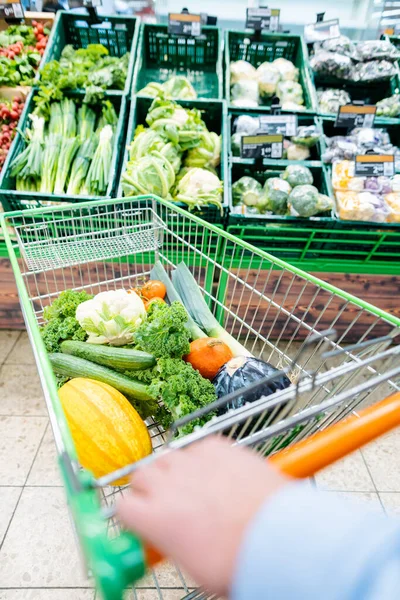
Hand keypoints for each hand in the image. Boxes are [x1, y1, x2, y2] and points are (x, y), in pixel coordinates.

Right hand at [117, 437, 288, 595]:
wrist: (278, 536)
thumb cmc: (240, 559)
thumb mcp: (194, 566)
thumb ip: (171, 544)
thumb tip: (167, 539)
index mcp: (156, 519)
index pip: (122, 506)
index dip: (133, 512)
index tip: (142, 517)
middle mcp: (168, 485)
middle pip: (140, 474)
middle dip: (150, 486)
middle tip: (167, 499)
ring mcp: (193, 461)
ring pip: (168, 456)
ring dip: (174, 469)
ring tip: (194, 484)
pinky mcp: (217, 446)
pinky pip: (199, 446)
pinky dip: (204, 457)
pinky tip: (219, 472)